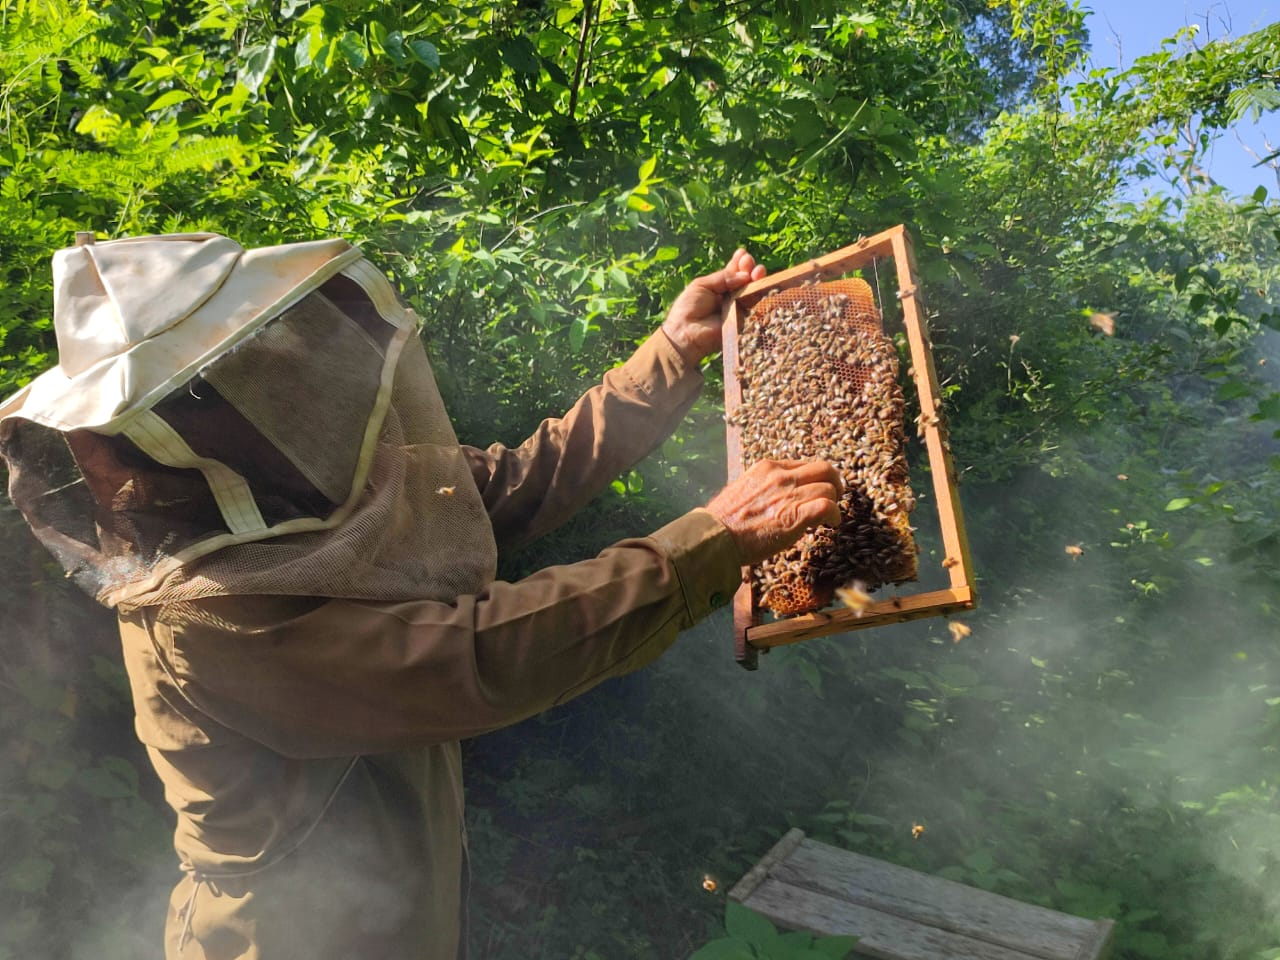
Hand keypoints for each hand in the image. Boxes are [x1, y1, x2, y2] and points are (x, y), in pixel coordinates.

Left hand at [661, 248, 766, 363]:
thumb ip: (722, 278)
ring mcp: (737, 308)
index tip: (742, 253)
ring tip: (758, 270)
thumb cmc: (688, 308)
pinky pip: (753, 307)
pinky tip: (760, 285)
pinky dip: (759, 296)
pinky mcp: (743, 321)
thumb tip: (743, 275)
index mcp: (718, 287)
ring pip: (752, 292)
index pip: (732, 272)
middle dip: (749, 268)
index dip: (738, 263)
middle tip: (749, 261)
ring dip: (757, 279)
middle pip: (745, 280)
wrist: (686, 332)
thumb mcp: (702, 285)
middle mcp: (730, 296)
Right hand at [705, 459, 842, 564]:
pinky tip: (830, 524)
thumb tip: (777, 497)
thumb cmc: (724, 520)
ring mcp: (789, 494)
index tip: (816, 490)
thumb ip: (764, 487)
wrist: (715, 536)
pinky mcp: (795, 515)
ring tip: (828, 517)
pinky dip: (834, 515)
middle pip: (824, 469)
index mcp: (767, 467)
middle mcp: (781, 476)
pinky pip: (827, 506)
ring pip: (829, 488)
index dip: (815, 478)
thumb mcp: (744, 489)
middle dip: (834, 483)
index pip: (804, 464)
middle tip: (834, 497)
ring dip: (834, 503)